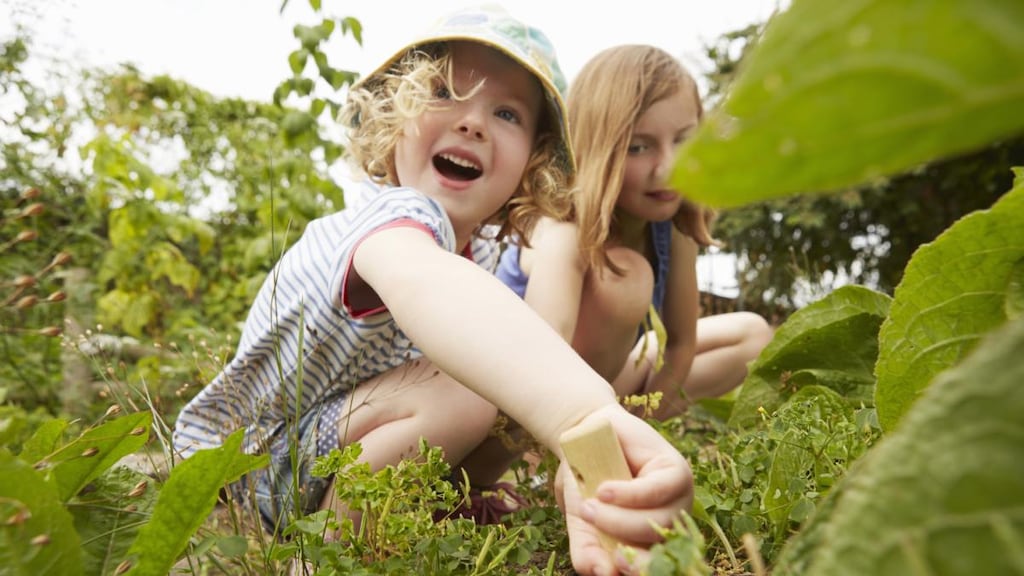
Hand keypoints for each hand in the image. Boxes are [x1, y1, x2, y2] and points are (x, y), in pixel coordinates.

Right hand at [559, 405, 692, 574]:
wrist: (584, 439)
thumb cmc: (585, 483)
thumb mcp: (581, 523)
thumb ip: (588, 552)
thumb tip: (602, 573)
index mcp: (649, 543)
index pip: (654, 567)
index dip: (639, 570)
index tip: (615, 565)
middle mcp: (669, 524)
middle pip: (658, 548)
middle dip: (626, 547)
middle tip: (592, 529)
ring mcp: (677, 499)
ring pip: (658, 521)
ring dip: (620, 520)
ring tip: (590, 507)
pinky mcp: (676, 471)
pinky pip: (658, 491)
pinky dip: (629, 494)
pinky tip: (604, 491)